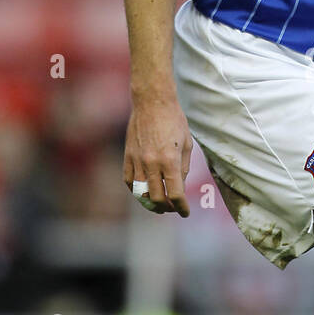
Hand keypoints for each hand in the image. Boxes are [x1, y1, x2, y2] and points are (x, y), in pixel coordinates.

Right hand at [123, 94, 192, 215]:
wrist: (152, 102)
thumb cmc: (174, 121)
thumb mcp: (186, 145)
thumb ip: (183, 169)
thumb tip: (179, 188)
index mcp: (170, 160)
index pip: (175, 194)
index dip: (181, 207)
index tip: (185, 212)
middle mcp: (152, 163)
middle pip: (157, 198)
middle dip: (167, 208)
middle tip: (174, 208)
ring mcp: (137, 160)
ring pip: (141, 193)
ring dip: (151, 203)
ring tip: (159, 205)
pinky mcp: (127, 156)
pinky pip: (129, 181)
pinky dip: (136, 190)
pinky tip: (144, 192)